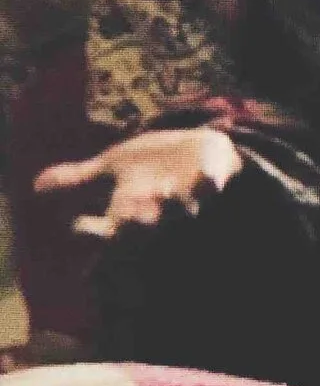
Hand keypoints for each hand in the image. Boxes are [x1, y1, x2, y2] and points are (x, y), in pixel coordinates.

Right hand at [32, 127, 244, 241]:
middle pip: (145, 231)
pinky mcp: (216, 183)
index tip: (76, 225)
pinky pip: (216, 187)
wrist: (200, 151)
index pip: (105, 233)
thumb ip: (78, 179)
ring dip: (173, 207)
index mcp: (129, 215)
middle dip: (136, 227)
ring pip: (181, 214)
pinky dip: (211, 184)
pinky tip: (207, 178)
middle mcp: (159, 216)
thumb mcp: (112, 169)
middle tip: (127, 216)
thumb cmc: (151, 166)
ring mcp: (190, 202)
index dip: (91, 233)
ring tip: (164, 192)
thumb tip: (35, 185)